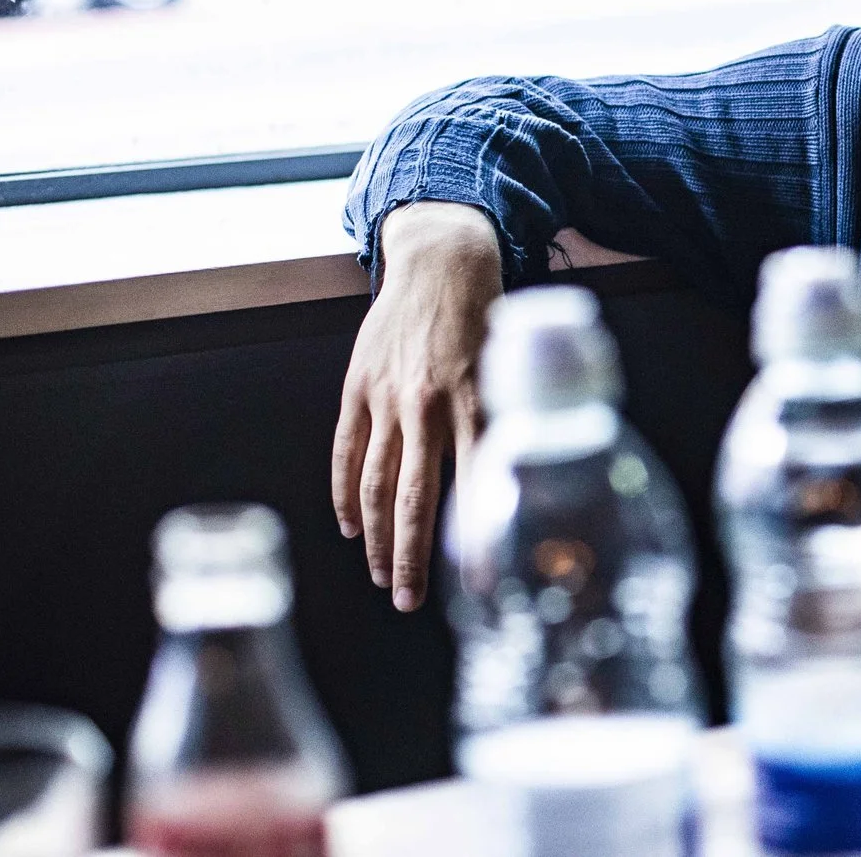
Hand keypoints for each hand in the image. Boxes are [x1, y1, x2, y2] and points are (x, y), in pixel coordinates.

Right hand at [332, 201, 502, 611]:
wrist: (441, 259)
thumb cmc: (488, 317)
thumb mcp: (510, 370)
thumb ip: (506, 425)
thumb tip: (514, 488)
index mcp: (477, 402)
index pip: (476, 488)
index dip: (474, 540)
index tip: (480, 584)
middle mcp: (428, 405)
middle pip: (413, 500)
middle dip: (410, 558)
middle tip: (409, 602)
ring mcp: (386, 398)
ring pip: (376, 484)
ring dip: (376, 538)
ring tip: (383, 577)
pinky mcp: (357, 388)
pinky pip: (347, 452)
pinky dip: (347, 493)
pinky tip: (352, 526)